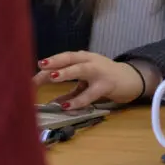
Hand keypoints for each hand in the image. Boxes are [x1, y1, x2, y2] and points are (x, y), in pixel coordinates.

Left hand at [33, 52, 155, 108]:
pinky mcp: (107, 85)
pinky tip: (66, 106)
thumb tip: (53, 102)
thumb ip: (71, 91)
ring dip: (66, 73)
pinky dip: (77, 100)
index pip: (63, 58)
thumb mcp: (86, 83)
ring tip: (52, 77)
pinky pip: (90, 93)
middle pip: (70, 58)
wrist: (130, 80)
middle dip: (54, 62)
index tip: (35, 70)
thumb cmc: (104, 79)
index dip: (49, 63)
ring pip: (81, 70)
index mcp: (83, 58)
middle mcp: (90, 61)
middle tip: (40, 67)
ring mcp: (99, 72)